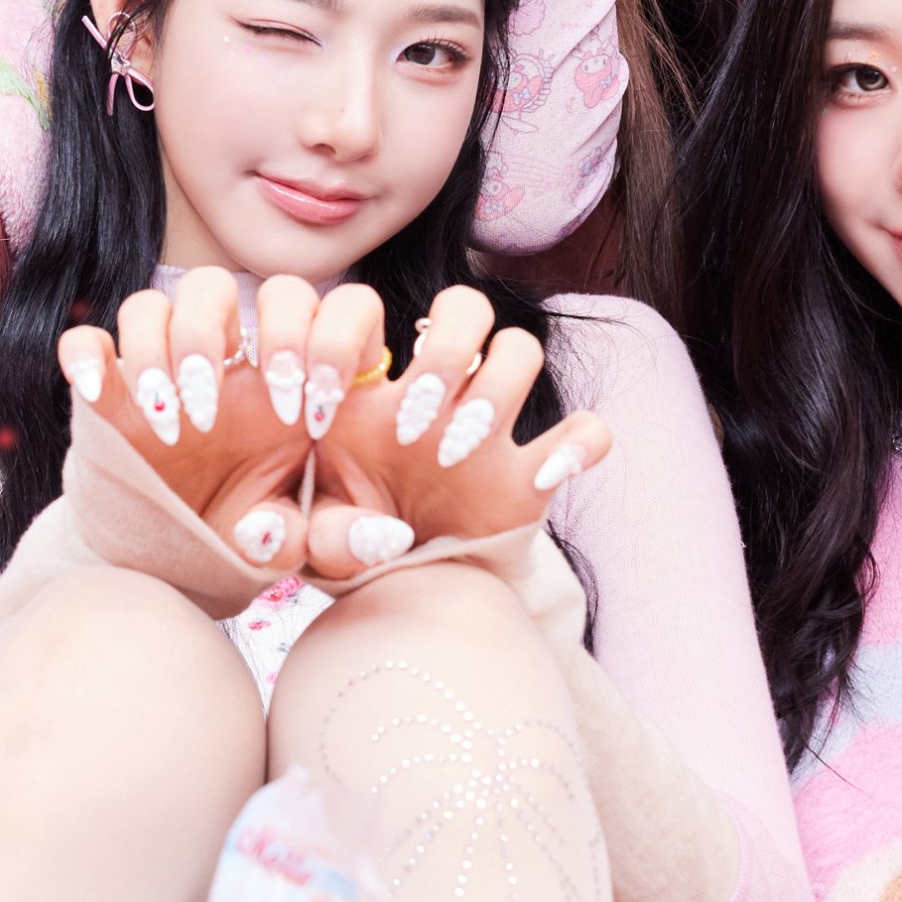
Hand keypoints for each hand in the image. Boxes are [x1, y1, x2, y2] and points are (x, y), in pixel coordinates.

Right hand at [58, 270, 350, 572]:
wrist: (167, 554)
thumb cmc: (246, 529)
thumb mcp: (300, 538)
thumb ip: (336, 537)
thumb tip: (379, 540)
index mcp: (302, 379)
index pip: (343, 308)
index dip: (336, 339)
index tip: (317, 403)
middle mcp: (243, 355)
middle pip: (258, 284)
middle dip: (255, 334)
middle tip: (240, 406)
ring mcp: (172, 361)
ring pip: (171, 298)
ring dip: (172, 344)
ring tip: (173, 420)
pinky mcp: (109, 385)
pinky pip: (90, 339)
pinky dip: (87, 354)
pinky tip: (97, 391)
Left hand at [302, 282, 612, 579]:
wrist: (407, 593)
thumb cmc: (352, 549)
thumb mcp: (319, 538)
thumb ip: (324, 534)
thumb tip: (372, 534)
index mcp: (369, 397)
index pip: (360, 310)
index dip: (340, 337)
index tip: (317, 403)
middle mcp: (434, 398)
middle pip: (465, 307)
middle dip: (445, 350)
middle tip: (411, 420)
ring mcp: (488, 431)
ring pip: (520, 349)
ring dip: (497, 388)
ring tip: (459, 451)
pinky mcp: (531, 475)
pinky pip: (584, 433)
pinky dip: (577, 445)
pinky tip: (542, 473)